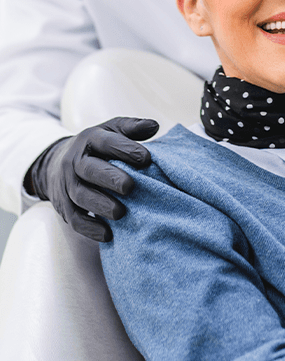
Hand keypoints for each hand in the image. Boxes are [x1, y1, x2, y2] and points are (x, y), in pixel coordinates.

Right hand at [27, 117, 158, 241]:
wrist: (55, 165)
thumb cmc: (94, 148)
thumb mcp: (110, 131)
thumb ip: (131, 128)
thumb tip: (154, 126)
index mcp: (89, 140)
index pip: (105, 142)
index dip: (125, 148)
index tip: (147, 158)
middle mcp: (75, 162)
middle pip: (89, 170)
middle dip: (109, 178)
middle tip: (130, 186)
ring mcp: (67, 185)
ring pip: (81, 196)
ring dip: (100, 205)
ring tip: (121, 213)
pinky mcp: (64, 207)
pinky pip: (75, 220)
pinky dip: (90, 229)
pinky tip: (108, 234)